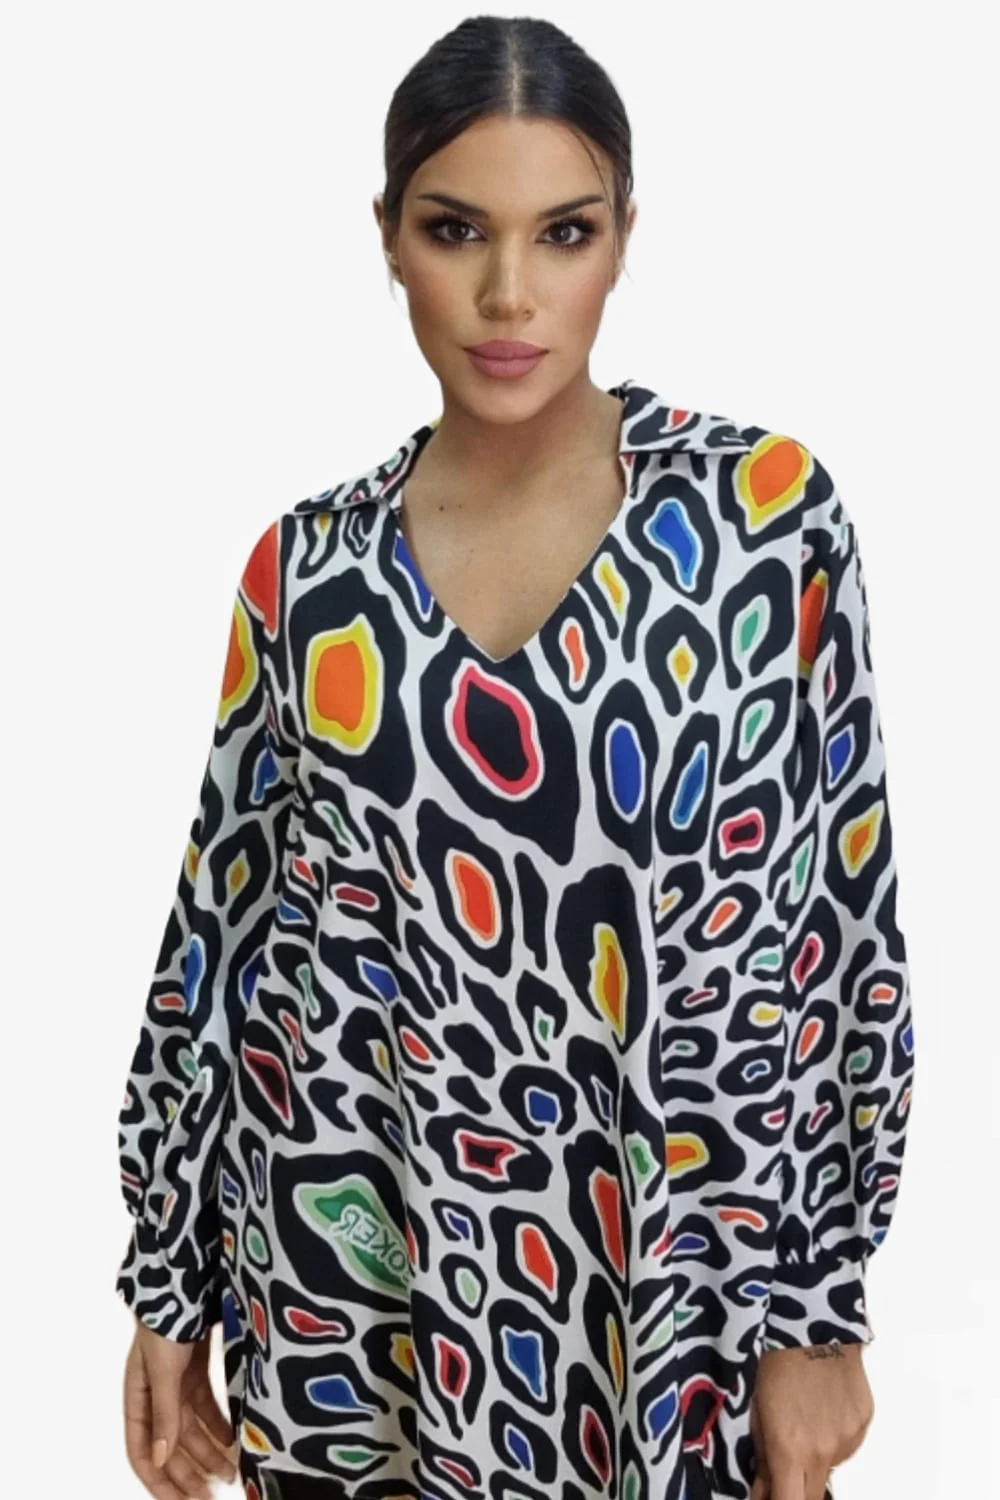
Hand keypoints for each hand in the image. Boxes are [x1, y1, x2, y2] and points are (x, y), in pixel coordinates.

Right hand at [123, 1319, 238, 1497]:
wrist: (183, 1281)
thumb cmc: (165, 1324)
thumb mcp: (163, 1372)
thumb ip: (164, 1414)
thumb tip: (160, 1458)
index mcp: (137, 1399)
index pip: (141, 1452)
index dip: (158, 1482)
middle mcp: (155, 1396)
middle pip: (170, 1446)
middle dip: (188, 1474)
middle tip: (211, 1496)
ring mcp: (176, 1383)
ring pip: (191, 1429)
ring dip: (207, 1452)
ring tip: (228, 1472)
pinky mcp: (195, 1370)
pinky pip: (206, 1407)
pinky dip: (217, 1425)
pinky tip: (232, 1439)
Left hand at [748, 1343, 873, 1499]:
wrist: (814, 1325)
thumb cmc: (775, 1362)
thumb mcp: (757, 1412)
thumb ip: (763, 1459)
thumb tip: (763, 1491)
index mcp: (790, 1451)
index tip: (773, 1496)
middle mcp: (824, 1452)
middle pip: (814, 1496)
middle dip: (799, 1489)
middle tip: (788, 1468)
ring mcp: (849, 1439)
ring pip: (831, 1466)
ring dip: (816, 1457)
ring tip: (805, 1418)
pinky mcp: (864, 1423)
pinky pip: (847, 1443)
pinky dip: (833, 1435)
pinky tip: (822, 1406)